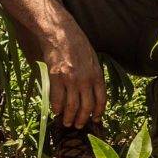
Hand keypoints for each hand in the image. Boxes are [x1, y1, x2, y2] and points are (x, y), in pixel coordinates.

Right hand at [41, 7, 106, 127]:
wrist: (59, 32)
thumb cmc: (77, 42)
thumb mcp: (92, 58)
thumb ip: (93, 75)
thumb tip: (92, 91)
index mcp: (96, 74)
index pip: (101, 100)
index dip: (99, 112)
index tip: (96, 119)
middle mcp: (85, 80)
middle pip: (86, 107)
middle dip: (83, 119)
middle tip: (79, 125)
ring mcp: (70, 80)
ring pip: (71, 106)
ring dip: (69, 117)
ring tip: (67, 122)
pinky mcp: (56, 78)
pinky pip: (57, 98)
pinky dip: (56, 108)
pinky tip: (56, 111)